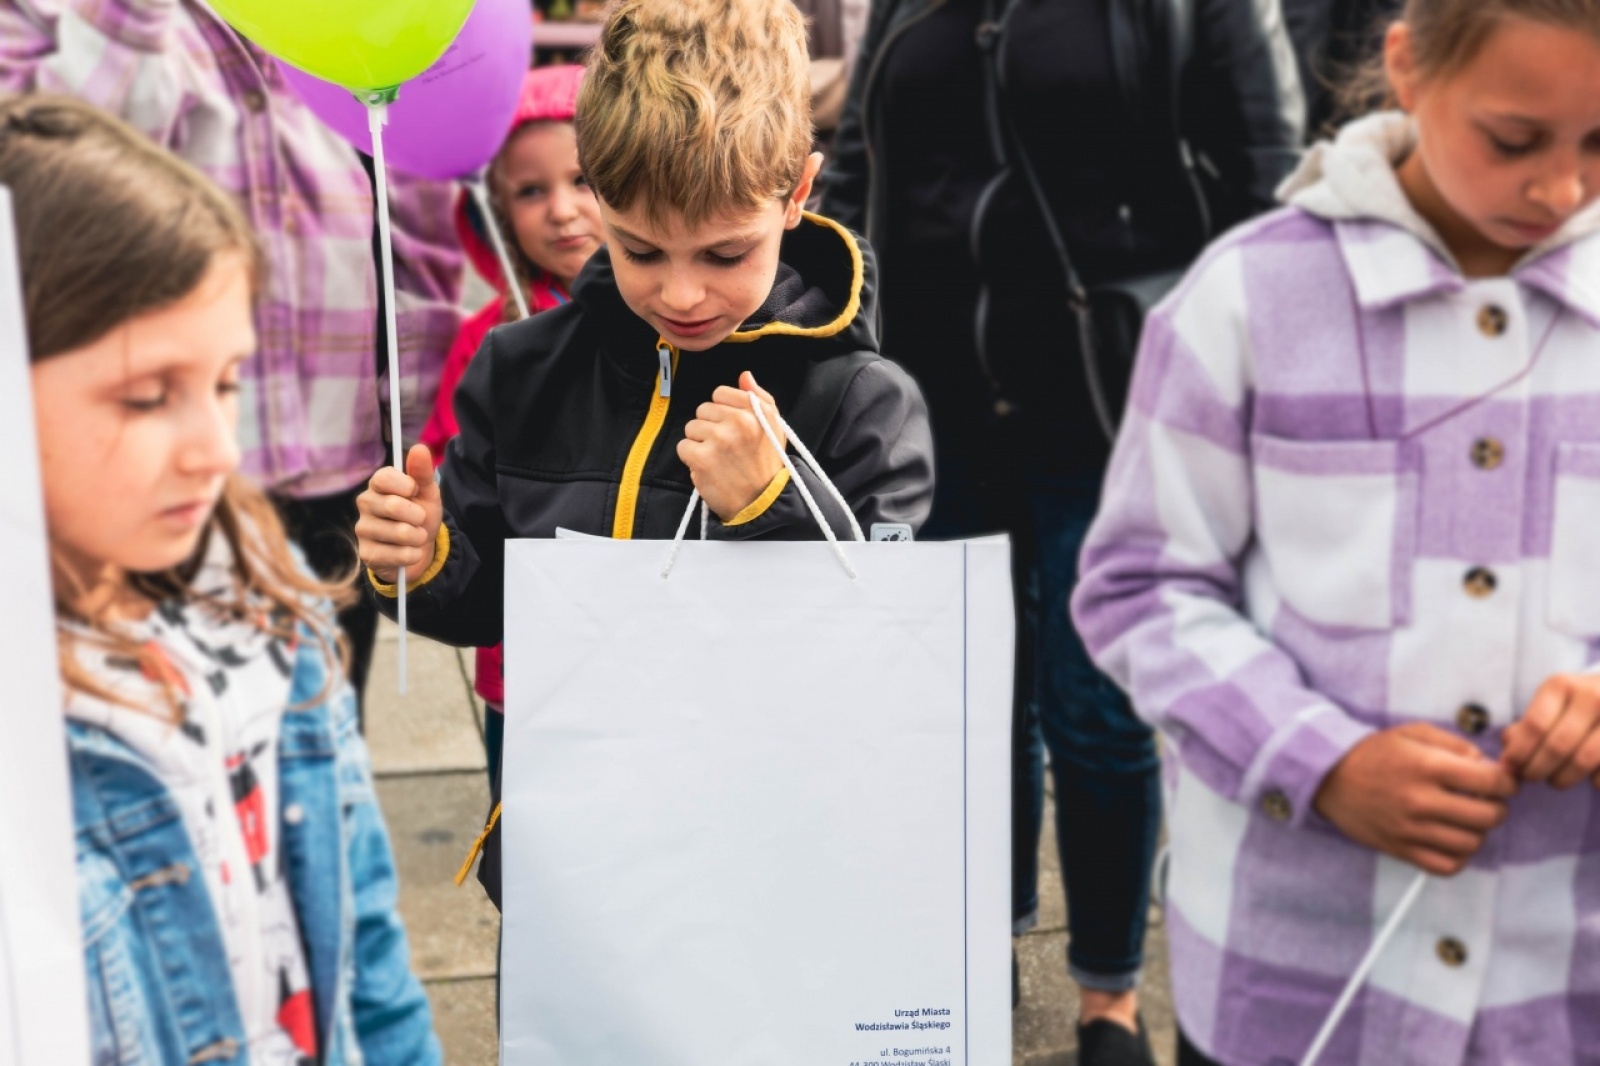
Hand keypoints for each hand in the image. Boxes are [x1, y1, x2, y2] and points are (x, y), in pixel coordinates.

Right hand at [355, 443, 441, 583]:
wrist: (421, 548)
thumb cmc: (420, 515)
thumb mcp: (427, 493)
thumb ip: (422, 472)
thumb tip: (419, 448)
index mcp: (378, 485)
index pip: (383, 477)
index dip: (405, 486)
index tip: (415, 491)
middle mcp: (365, 504)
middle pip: (394, 506)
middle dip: (418, 516)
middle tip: (419, 519)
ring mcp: (363, 529)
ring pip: (399, 533)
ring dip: (418, 537)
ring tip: (415, 536)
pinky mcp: (366, 554)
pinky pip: (398, 554)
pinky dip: (413, 554)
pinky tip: (408, 551)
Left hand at [677, 371, 786, 521]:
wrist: (763, 503)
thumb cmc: (767, 464)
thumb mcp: (774, 426)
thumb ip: (759, 398)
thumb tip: (744, 375)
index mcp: (755, 411)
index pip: (720, 393)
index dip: (722, 411)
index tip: (731, 428)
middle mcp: (738, 422)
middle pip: (703, 410)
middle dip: (710, 427)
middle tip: (725, 448)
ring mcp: (719, 440)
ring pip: (691, 428)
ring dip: (700, 443)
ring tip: (718, 459)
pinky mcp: (702, 458)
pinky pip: (683, 446)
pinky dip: (691, 459)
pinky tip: (708, 468)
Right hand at [1313, 722, 1515, 875]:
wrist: (1328, 776)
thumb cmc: (1372, 753)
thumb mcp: (1413, 733)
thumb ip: (1455, 745)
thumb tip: (1487, 766)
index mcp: (1427, 766)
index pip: (1491, 782)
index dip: (1507, 782)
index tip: (1502, 782)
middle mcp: (1421, 800)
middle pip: (1488, 816)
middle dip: (1497, 807)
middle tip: (1486, 801)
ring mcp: (1410, 828)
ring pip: (1472, 843)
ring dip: (1478, 832)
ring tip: (1467, 820)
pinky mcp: (1400, 849)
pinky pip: (1447, 866)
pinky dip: (1459, 857)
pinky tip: (1452, 840)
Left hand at [1501, 674, 1599, 788]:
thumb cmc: (1572, 704)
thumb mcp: (1547, 705)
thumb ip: (1524, 729)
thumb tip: (1508, 759)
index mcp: (1561, 685)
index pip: (1535, 725)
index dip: (1519, 753)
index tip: (1511, 768)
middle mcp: (1590, 695)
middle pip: (1557, 746)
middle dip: (1537, 770)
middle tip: (1531, 778)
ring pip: (1583, 759)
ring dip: (1563, 778)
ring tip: (1555, 781)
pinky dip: (1594, 781)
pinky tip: (1587, 779)